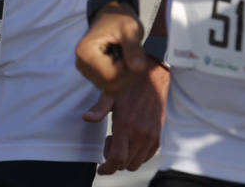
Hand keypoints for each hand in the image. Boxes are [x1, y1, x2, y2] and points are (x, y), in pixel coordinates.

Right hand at [75, 6, 146, 92]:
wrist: (111, 16)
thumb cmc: (119, 20)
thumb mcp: (130, 29)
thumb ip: (133, 48)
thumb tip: (138, 68)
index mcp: (85, 52)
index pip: (110, 76)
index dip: (128, 70)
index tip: (134, 56)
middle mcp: (81, 63)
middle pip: (110, 84)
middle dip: (127, 75)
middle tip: (134, 57)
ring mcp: (85, 70)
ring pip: (111, 88)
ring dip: (125, 77)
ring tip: (127, 58)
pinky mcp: (91, 74)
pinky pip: (109, 86)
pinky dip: (120, 78)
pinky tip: (122, 64)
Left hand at [82, 59, 169, 174]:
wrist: (152, 76)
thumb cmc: (127, 83)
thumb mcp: (109, 93)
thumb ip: (99, 109)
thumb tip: (86, 118)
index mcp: (126, 125)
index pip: (117, 158)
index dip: (107, 168)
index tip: (101, 169)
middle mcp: (140, 134)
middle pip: (126, 164)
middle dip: (113, 161)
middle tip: (108, 141)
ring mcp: (152, 136)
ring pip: (137, 162)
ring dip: (125, 158)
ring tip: (119, 139)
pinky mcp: (158, 135)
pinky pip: (148, 156)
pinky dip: (137, 155)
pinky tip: (130, 140)